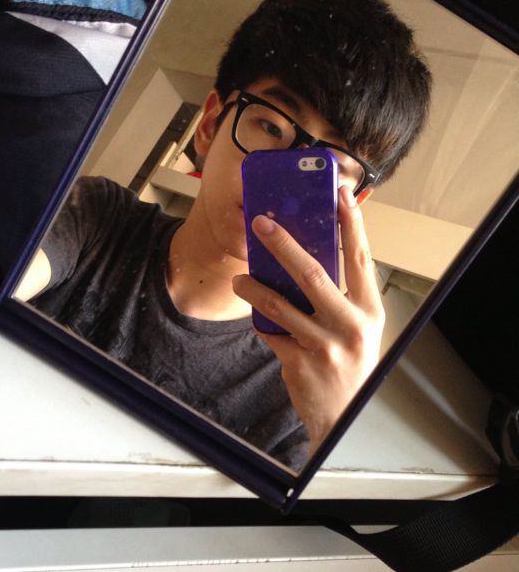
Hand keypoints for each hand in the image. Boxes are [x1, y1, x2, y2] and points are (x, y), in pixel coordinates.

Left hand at [232, 186, 384, 454]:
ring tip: (241, 280)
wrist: (343, 415)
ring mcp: (324, 344)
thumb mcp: (357, 327)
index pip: (360, 257)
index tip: (340, 195)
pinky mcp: (299, 361)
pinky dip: (261, 323)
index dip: (351, 224)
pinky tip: (259, 319)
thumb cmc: (350, 363)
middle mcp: (350, 324)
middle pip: (313, 274)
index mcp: (369, 310)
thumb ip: (341, 297)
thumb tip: (307, 259)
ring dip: (254, 287)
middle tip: (261, 224)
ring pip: (279, 304)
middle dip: (284, 245)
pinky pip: (270, 332)